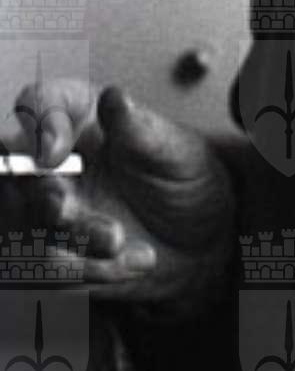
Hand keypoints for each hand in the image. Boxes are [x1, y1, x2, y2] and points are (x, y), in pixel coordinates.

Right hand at [2, 79, 236, 322]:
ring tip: (121, 242)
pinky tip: (132, 262)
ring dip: (74, 242)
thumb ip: (141, 131)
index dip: (36, 126)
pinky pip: (42, 267)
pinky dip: (88, 271)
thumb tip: (115, 98)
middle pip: (14, 172)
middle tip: (69, 213)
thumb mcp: (176, 153)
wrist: (199, 242)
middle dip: (41, 199)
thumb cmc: (184, 182)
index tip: (53, 153)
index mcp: (79, 116)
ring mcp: (41, 207)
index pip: (37, 104)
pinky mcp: (46, 250)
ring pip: (23, 226)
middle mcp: (49, 159)